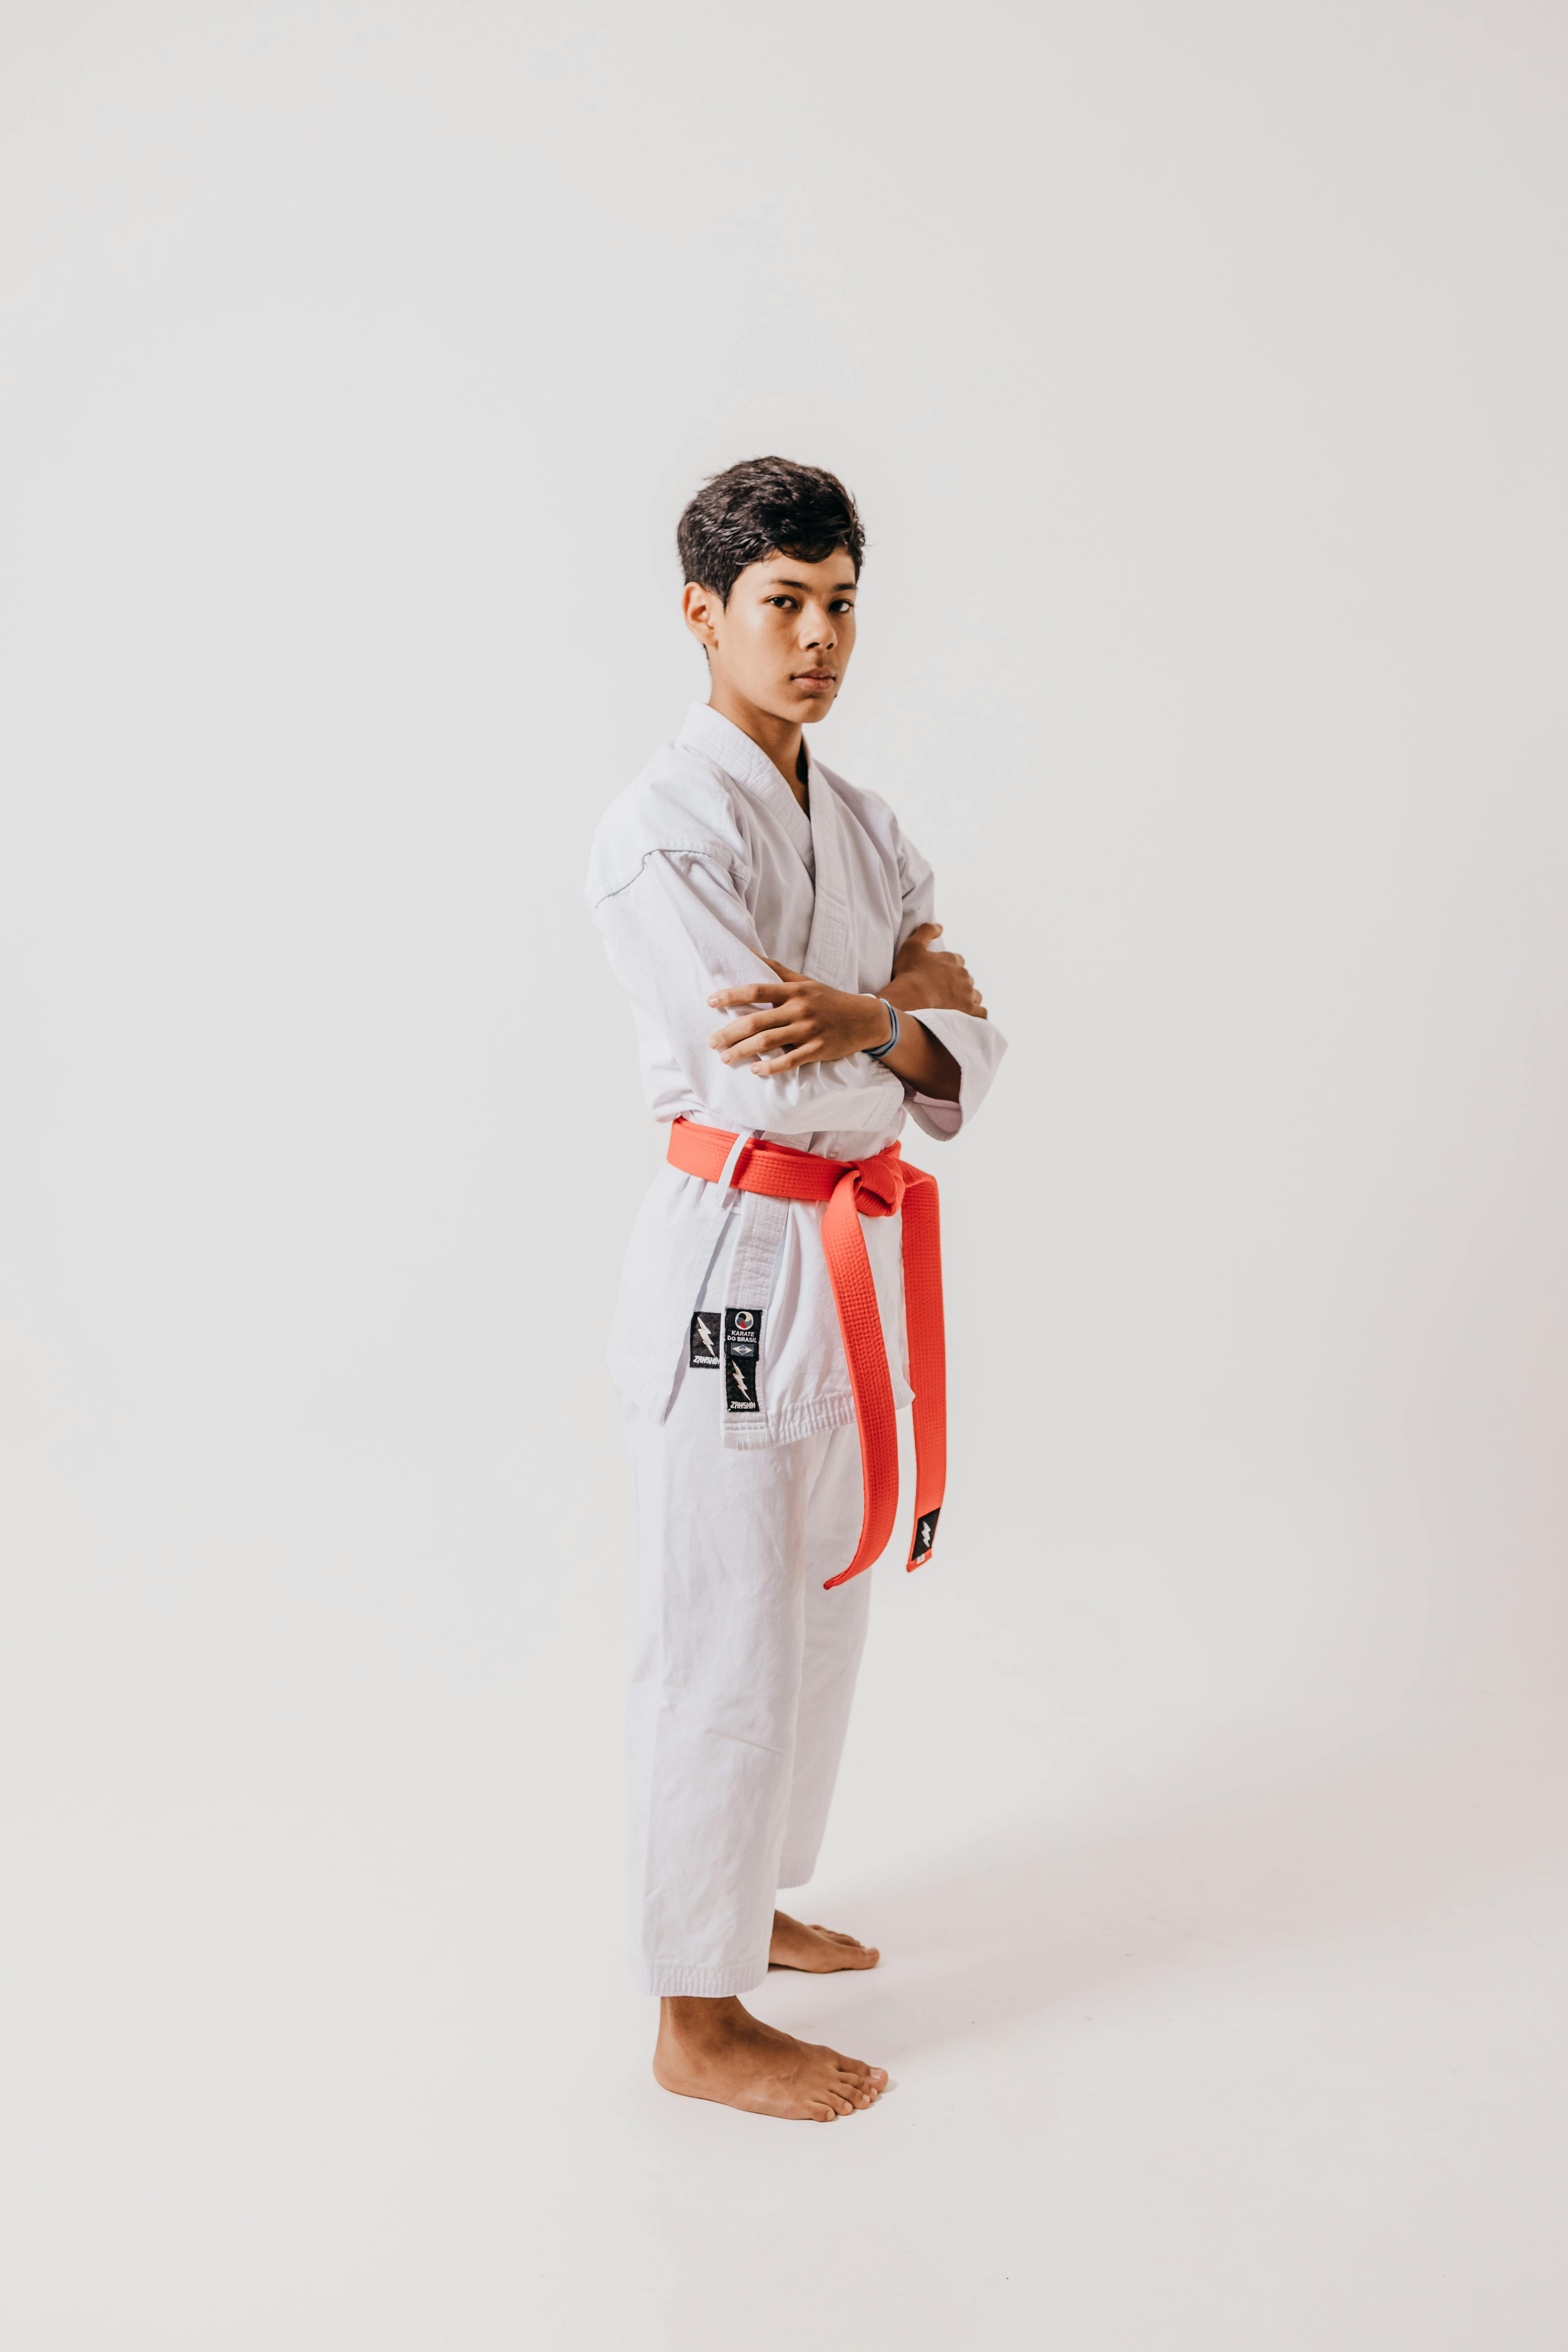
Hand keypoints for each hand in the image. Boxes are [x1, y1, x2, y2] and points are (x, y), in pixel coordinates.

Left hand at [707, 964, 890, 1075]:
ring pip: (769, 1042)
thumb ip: (774, 969)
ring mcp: (809, 1030)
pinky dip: (771, 1067)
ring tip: (725, 1058)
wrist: (865, 1018)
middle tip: (712, 1042)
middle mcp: (800, 1009)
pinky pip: (790, 1061)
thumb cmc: (828, 998)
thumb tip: (746, 952)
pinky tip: (756, 1071)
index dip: (731, 995)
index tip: (710, 1002)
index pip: (756, 990)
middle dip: (730, 1033)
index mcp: (794, 991)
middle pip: (757, 1021)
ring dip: (743, 1052)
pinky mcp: (818, 1050)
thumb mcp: (803, 980)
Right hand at [885, 922, 986, 1019]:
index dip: (948, 968)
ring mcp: (968, 995)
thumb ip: (926, 932)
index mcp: (952, 960)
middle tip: (941, 994)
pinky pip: (981, 1015)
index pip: (957, 961)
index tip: (938, 976)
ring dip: (967, 1000)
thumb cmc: (908, 975)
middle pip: (966, 979)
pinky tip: (967, 1019)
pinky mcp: (970, 1013)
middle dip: (957, 985)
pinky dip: (976, 1016)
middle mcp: (964, 976)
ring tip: (953, 1008)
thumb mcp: (912, 946)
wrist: (910, 1001)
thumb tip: (940, 926)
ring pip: (974, 996)